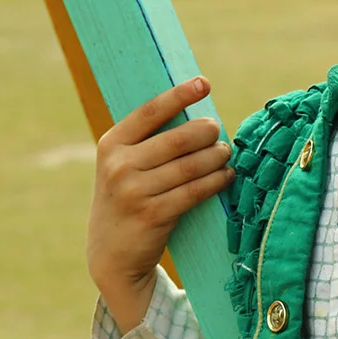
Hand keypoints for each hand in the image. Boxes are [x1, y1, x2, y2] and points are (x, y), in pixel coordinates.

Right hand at [87, 77, 234, 333]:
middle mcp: (119, 166)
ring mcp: (134, 192)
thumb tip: (196, 115)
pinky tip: (226, 176)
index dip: (179, 95)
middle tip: (218, 130)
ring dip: (216, 157)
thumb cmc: (127, 199)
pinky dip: (215, 181)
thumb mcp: (122, 166)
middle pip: (176, 139)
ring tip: (227, 154)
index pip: (149, 111)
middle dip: (205, 132)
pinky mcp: (152, 215)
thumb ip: (147, 142)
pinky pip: (193, 192)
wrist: (111, 255)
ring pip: (189, 166)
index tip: (203, 83)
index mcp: (110, 144)